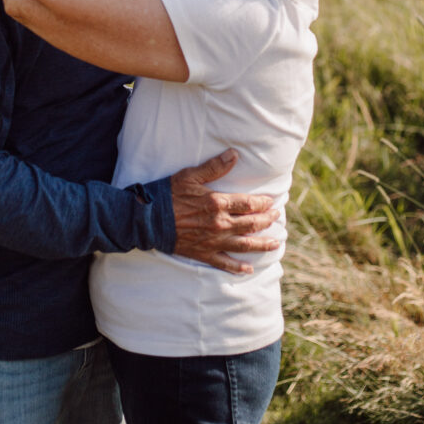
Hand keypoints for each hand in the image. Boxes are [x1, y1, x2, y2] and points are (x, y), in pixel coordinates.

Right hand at [170, 150, 280, 273]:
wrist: (148, 220)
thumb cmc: (168, 194)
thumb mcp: (190, 176)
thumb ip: (214, 167)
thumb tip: (234, 154)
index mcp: (218, 203)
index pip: (248, 204)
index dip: (262, 203)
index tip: (271, 202)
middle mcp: (220, 224)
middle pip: (251, 224)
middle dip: (267, 220)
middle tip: (276, 217)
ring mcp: (213, 241)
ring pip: (245, 245)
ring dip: (262, 244)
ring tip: (275, 243)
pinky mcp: (204, 254)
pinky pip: (225, 263)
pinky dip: (238, 267)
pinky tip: (249, 269)